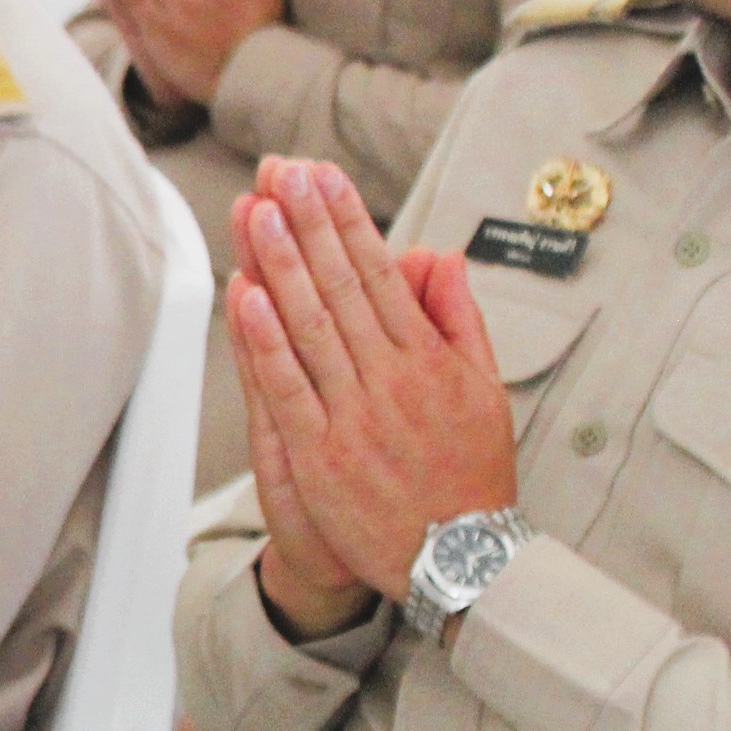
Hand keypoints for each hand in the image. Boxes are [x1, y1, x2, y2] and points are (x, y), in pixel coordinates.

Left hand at [225, 158, 519, 618]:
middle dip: (308, 224)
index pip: (381, 273)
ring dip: (281, 266)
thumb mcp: (484, 387)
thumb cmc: (469, 471)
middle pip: (342, 287)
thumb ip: (458, 317)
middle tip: (282, 171)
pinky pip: (290, 388)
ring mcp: (355, 416)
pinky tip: (246, 296)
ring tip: (256, 212)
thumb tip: (435, 255)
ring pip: (311, 327)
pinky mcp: (321, 455)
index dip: (349, 220)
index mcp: (429, 358)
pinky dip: (266, 342)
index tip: (323, 176)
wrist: (459, 559)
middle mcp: (392, 380)